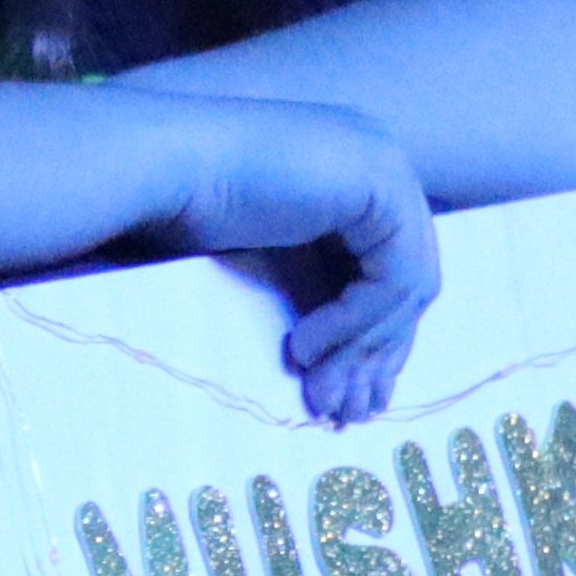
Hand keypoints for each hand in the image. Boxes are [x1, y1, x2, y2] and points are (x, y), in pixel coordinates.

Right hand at [129, 89, 438, 423]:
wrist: (165, 167)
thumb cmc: (192, 207)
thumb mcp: (277, 255)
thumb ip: (324, 288)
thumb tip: (363, 372)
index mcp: (359, 174)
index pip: (394, 270)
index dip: (375, 339)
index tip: (348, 398)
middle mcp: (384, 164)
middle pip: (410, 282)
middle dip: (376, 355)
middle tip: (347, 412)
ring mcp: (387, 170)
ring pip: (408, 287)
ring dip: (363, 349)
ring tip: (322, 393)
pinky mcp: (380, 187)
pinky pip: (394, 278)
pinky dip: (355, 322)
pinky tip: (303, 345)